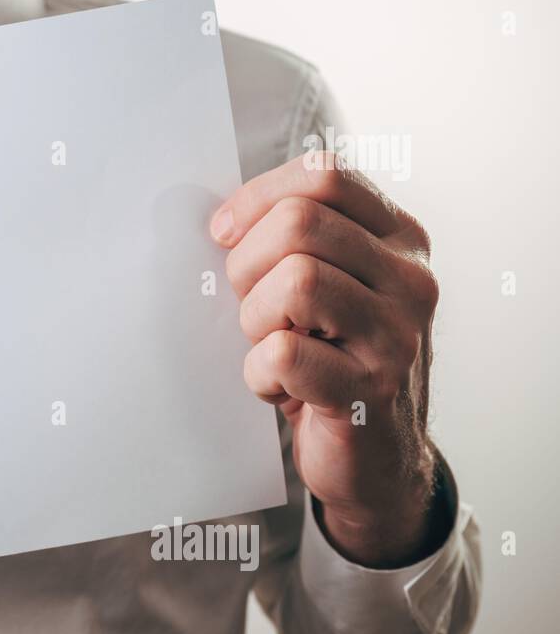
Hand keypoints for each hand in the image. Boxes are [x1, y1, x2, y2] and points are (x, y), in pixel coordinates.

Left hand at [211, 151, 445, 567]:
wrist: (374, 457)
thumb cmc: (332, 358)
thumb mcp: (328, 283)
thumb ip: (296, 239)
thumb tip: (223, 221)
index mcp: (400, 239)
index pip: (325, 175)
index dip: (258, 198)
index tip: (226, 234)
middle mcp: (411, 279)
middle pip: (299, 224)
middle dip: (249, 264)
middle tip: (253, 307)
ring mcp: (397, 335)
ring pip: (295, 281)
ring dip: (255, 319)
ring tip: (270, 345)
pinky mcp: (370, 391)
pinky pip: (283, 353)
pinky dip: (260, 373)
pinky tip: (279, 387)